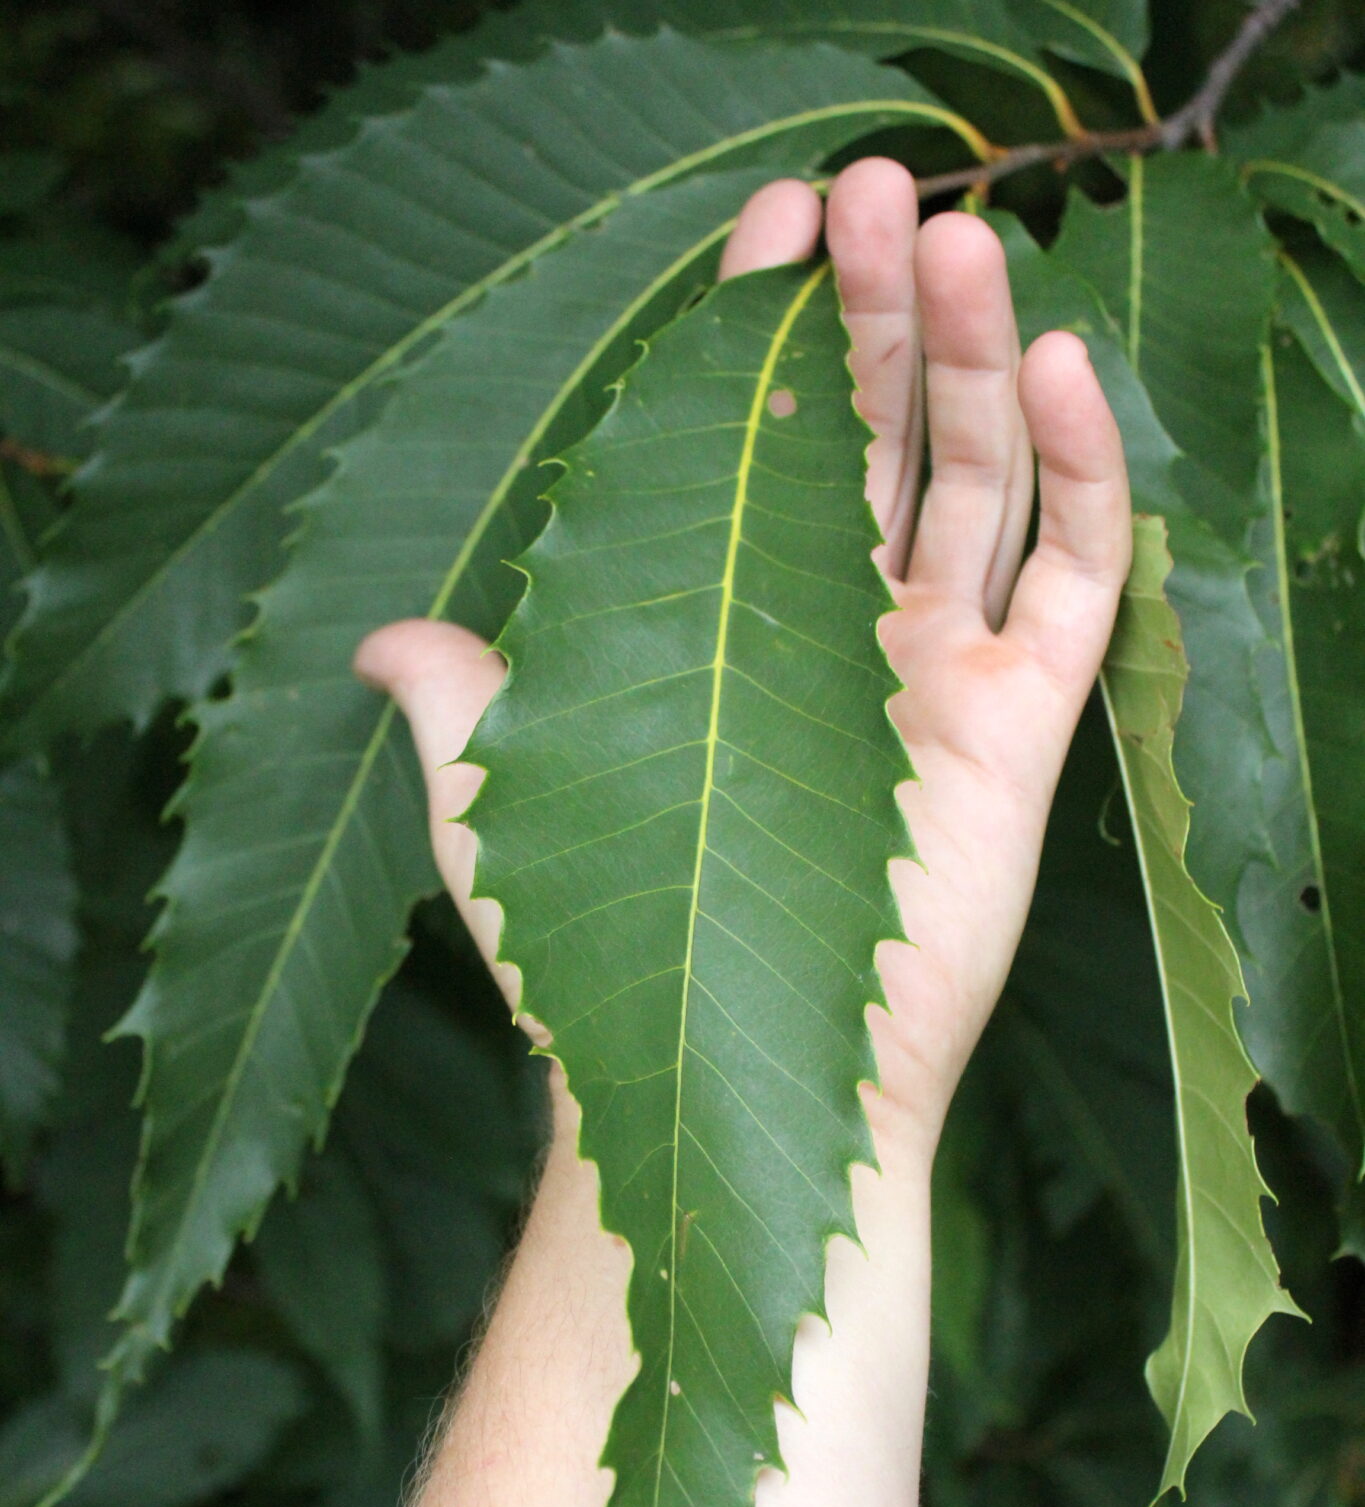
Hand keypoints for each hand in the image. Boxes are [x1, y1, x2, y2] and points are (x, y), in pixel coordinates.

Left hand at [355, 160, 1131, 1162]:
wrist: (731, 1080)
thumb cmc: (604, 962)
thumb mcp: (506, 810)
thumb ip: (459, 704)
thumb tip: (373, 642)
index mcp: (728, 621)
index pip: (758, 436)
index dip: (766, 326)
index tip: (774, 220)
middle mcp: (839, 623)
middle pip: (878, 428)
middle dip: (877, 306)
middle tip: (879, 186)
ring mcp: (939, 665)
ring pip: (980, 473)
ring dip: (978, 354)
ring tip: (962, 240)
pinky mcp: (1025, 721)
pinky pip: (1080, 573)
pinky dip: (1087, 473)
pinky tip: (1064, 368)